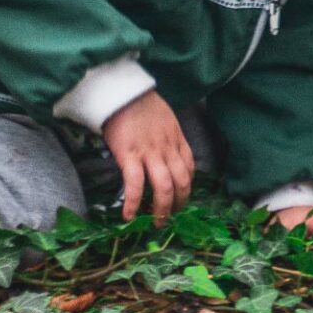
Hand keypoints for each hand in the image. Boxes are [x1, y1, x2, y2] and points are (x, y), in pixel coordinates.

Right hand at [103, 93, 194, 223]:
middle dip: (178, 204)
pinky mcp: (130, 155)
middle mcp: (168, 149)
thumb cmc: (140, 103)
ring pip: (164, 187)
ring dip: (161, 209)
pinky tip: (129, 216)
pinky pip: (135, 184)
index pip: (189, 169)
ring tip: (155, 222)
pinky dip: (134, 202)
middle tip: (169, 217)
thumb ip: (167, 137)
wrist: (122, 91)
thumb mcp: (165, 118)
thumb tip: (164, 153)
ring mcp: (150, 153)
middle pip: (181, 183)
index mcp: (177, 140)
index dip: (186, 189)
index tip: (179, 199)